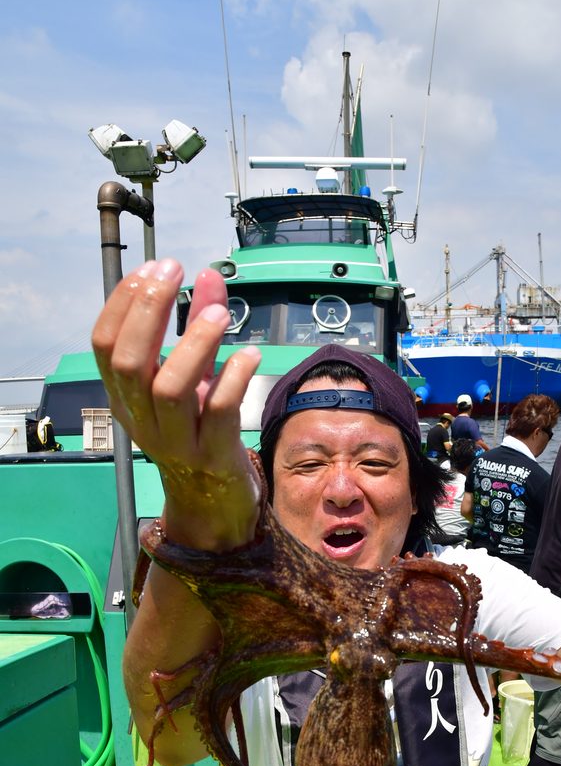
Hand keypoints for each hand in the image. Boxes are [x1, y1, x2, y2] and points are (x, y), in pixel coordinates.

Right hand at [92, 260, 261, 548]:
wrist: (215, 497)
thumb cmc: (200, 427)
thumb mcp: (195, 373)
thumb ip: (199, 324)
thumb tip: (208, 274)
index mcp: (125, 397)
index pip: (105, 345)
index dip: (125, 303)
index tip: (154, 268)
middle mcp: (142, 418)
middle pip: (130, 362)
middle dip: (149, 311)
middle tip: (174, 275)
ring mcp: (176, 440)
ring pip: (170, 389)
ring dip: (195, 345)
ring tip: (220, 315)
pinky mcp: (213, 454)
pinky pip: (218, 412)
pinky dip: (234, 379)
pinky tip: (250, 355)